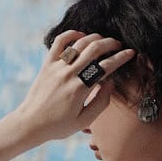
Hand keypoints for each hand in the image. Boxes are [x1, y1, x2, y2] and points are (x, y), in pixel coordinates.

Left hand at [16, 30, 135, 142]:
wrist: (30, 123)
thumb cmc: (58, 126)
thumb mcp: (84, 121)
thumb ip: (101, 102)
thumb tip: (110, 83)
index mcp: (80, 89)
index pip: (106, 66)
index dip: (121, 58)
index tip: (131, 53)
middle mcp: (69, 74)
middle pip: (95, 49)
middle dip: (111, 43)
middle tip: (119, 45)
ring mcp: (57, 67)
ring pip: (80, 43)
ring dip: (95, 38)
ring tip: (103, 40)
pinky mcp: (47, 64)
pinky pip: (59, 42)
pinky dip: (71, 35)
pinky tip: (80, 36)